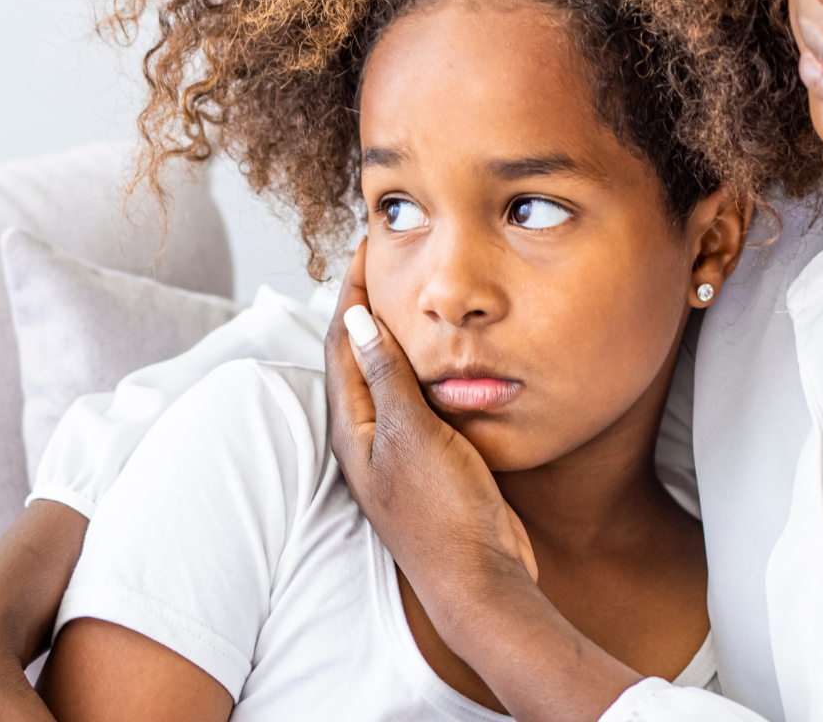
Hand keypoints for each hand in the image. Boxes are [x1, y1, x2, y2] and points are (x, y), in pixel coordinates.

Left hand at [324, 238, 643, 721]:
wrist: (480, 579)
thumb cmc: (442, 513)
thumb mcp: (413, 436)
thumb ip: (388, 377)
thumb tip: (357, 318)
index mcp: (352, 426)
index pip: (342, 338)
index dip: (353, 287)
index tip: (369, 243)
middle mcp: (368, 434)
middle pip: (362, 351)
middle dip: (373, 302)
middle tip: (395, 256)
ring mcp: (399, 449)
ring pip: (394, 373)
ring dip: (403, 332)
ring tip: (423, 291)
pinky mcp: (431, 459)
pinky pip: (423, 396)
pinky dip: (432, 365)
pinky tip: (456, 354)